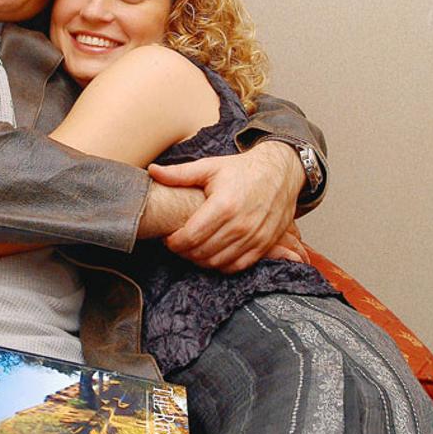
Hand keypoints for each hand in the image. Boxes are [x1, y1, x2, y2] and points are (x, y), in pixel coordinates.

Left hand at [148, 141, 304, 272]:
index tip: (168, 238)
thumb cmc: (242, 170)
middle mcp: (241, 224)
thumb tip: (152, 171)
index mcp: (224, 205)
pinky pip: (237, 266)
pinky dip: (220, 265)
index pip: (190, 236)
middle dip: (183, 252)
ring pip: (217, 262)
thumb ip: (179, 173)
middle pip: (201, 252)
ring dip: (200, 260)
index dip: (174, 242)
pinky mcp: (265, 245)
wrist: (280, 172)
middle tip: (177, 244)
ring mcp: (255, 237)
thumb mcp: (210, 167)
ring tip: (192, 249)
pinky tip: (212, 254)